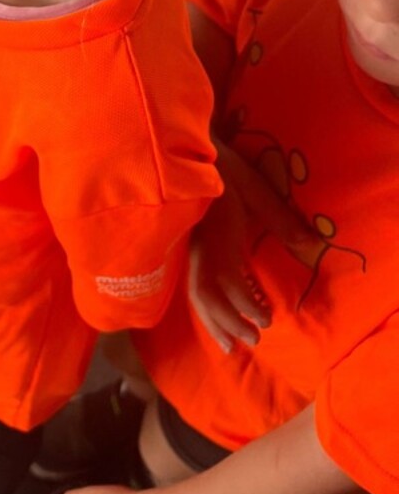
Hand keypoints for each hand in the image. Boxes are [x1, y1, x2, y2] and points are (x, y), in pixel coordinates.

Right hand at [190, 141, 315, 351]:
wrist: (178, 149)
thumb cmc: (221, 167)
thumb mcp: (256, 189)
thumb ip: (282, 221)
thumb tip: (314, 246)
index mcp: (217, 238)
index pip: (228, 282)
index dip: (246, 305)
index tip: (267, 319)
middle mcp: (199, 249)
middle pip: (206, 296)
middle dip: (228, 323)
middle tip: (253, 341)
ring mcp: (188, 248)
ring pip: (195, 293)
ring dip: (212, 320)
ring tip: (227, 344)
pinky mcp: (184, 245)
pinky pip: (191, 282)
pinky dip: (202, 305)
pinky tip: (210, 312)